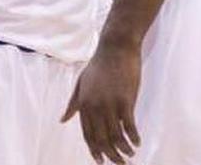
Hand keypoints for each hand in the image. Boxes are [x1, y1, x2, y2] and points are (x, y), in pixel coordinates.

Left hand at [63, 46, 141, 163]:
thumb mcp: (81, 83)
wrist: (115, 47)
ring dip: (123, 150)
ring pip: (115, 136)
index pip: (87, 134)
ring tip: (130, 156)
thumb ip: (73, 103)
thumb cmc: (99, 64)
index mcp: (83, 103)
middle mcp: (94, 107)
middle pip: (101, 139)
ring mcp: (110, 104)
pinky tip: (137, 143)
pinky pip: (129, 126)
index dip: (95, 150)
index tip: (101, 161)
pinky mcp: (125, 100)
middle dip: (111, 156)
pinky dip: (133, 137)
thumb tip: (62, 120)